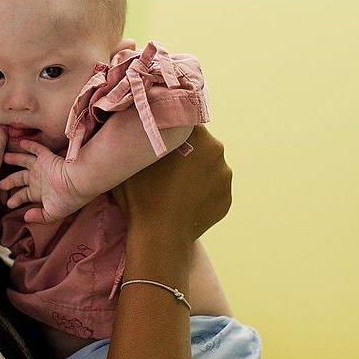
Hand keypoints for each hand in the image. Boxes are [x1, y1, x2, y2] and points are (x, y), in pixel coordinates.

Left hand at [0, 139, 95, 223]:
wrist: (80, 183)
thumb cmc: (68, 199)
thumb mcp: (53, 214)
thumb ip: (39, 217)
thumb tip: (25, 217)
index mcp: (41, 192)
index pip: (25, 195)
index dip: (16, 199)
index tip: (9, 204)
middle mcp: (40, 179)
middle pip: (20, 178)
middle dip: (9, 181)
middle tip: (0, 184)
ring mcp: (42, 167)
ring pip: (24, 161)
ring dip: (14, 159)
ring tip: (4, 157)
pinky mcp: (46, 157)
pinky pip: (36, 148)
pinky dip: (29, 145)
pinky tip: (20, 141)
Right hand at [113, 125, 231, 246]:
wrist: (159, 238)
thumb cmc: (141, 195)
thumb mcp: (131, 158)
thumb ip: (140, 137)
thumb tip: (136, 125)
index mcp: (197, 134)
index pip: (185, 120)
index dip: (171, 128)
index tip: (159, 138)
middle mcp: (217, 151)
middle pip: (200, 144)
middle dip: (186, 151)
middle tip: (164, 166)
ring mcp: (224, 177)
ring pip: (207, 167)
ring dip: (195, 173)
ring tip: (173, 188)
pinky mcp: (226, 199)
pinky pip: (212, 190)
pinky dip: (200, 194)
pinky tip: (183, 203)